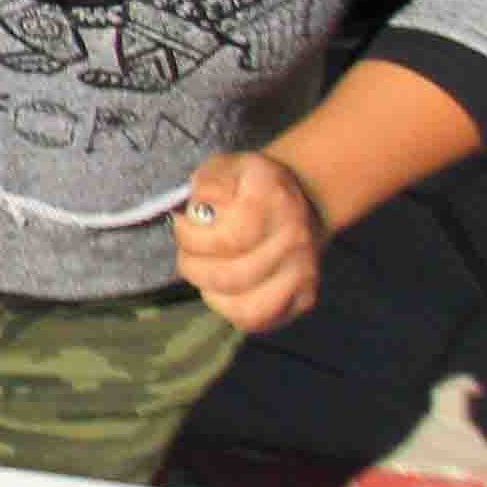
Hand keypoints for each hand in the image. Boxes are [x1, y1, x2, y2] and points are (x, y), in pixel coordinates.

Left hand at [172, 150, 329, 334]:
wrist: (300, 199)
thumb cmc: (249, 186)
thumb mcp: (225, 166)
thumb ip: (209, 182)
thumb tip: (203, 208)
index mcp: (276, 199)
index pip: (229, 238)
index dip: (192, 237)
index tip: (181, 223)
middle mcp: (296, 238)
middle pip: (232, 277)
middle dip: (193, 266)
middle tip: (187, 252)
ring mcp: (304, 272)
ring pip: (245, 308)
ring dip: (210, 291)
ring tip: (204, 269)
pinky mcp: (303, 298)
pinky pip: (258, 320)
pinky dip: (229, 309)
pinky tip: (221, 287)